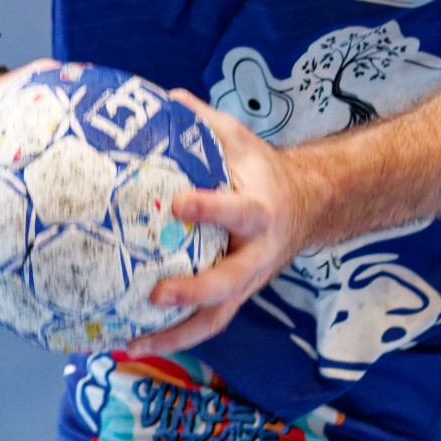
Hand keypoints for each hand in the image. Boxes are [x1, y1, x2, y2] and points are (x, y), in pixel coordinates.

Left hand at [130, 91, 312, 355]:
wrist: (306, 208)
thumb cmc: (263, 172)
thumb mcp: (242, 141)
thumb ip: (205, 122)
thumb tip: (164, 97)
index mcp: (260, 212)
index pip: (239, 212)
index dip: (211, 210)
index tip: (179, 203)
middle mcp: (256, 255)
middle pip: (230, 281)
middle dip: (195, 290)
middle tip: (156, 292)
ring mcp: (246, 284)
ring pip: (216, 317)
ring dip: (176, 333)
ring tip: (133, 341)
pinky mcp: (233, 300)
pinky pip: (204, 325)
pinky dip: (171, 338)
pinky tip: (133, 343)